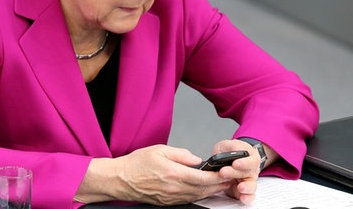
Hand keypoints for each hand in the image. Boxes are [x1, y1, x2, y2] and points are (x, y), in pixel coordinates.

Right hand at [75, 144, 231, 205]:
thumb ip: (181, 154)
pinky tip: (204, 190)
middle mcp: (174, 189)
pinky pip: (188, 199)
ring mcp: (171, 198)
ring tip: (221, 185)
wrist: (121, 180)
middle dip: (219, 185)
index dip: (219, 177)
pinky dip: (199, 195)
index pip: (203, 179)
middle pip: (204, 190)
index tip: (228, 172)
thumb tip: (196, 159)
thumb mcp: (160, 150)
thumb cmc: (137, 164)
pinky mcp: (168, 202)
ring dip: (211, 192)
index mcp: (174, 174)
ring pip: (198, 196)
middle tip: (231, 180)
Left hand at [211, 139, 260, 204]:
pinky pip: (248, 195)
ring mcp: (248, 181)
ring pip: (251, 186)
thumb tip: (234, 149)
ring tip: (240, 188)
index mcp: (251, 157)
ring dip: (246, 187)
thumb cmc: (230, 152)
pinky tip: (243, 198)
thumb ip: (232, 146)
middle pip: (247, 173)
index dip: (244, 163)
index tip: (235, 163)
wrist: (228, 160)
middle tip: (223, 172)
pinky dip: (247, 197)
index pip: (251, 160)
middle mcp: (252, 170)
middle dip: (234, 173)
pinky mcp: (243, 191)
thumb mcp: (228, 145)